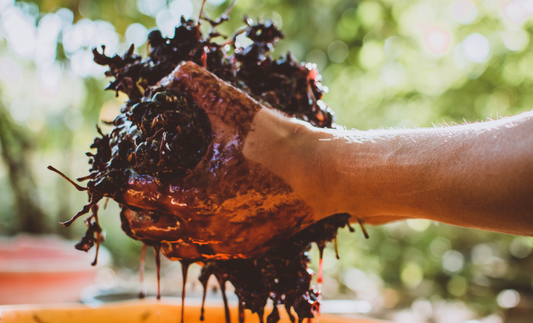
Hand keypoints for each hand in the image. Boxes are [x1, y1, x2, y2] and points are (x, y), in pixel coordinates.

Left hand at [116, 62, 315, 260]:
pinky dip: (189, 239)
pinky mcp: (242, 250)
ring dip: (159, 228)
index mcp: (189, 197)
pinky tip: (195, 221)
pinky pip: (201, 254)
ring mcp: (222, 245)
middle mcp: (200, 229)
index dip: (125, 176)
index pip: (133, 194)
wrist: (321, 175)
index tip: (130, 165)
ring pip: (171, 247)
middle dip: (133, 208)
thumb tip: (172, 73)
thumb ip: (196, 85)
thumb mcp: (233, 107)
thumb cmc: (276, 143)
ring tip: (162, 208)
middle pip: (143, 228)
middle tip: (138, 189)